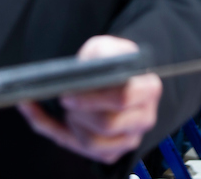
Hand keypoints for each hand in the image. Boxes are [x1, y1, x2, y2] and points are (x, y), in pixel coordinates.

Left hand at [18, 36, 161, 164]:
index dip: (92, 98)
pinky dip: (62, 135)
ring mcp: (130, 138)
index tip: (69, 93)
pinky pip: (83, 152)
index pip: (123, 98)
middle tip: (64, 99)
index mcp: (148, 88)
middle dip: (80, 112)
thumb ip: (99, 54)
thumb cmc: (108, 62)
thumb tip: (88, 68)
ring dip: (73, 126)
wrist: (110, 76)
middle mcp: (144, 117)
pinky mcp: (113, 152)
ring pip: (94, 142)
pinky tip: (52, 119)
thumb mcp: (104, 48)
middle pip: (107, 123)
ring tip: (68, 109)